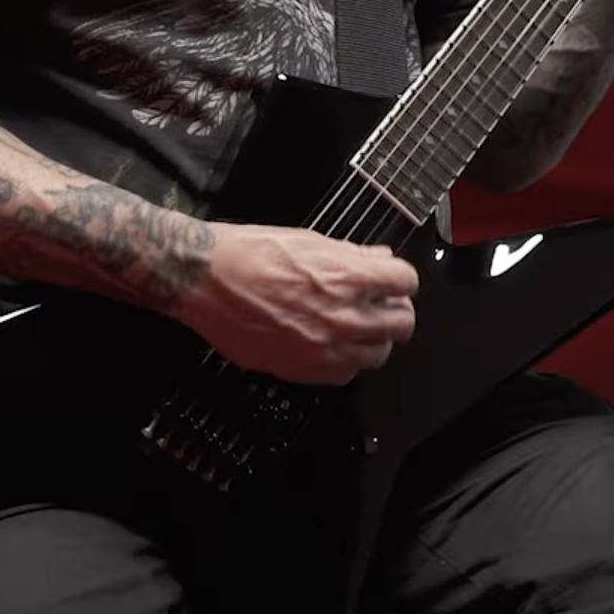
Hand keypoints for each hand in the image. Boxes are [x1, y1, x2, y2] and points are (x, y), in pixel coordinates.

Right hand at [176, 224, 419, 385]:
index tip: (391, 280)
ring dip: (373, 338)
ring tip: (354, 326)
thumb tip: (379, 258)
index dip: (399, 278)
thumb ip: (351, 255)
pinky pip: (346, 375)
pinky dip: (346, 361)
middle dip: (394, 310)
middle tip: (379, 304)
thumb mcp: (308, 239)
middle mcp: (343, 316)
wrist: (206, 280)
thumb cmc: (250, 253)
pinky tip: (331, 344)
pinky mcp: (303, 370)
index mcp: (348, 276)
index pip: (406, 281)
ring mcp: (325, 348)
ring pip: (379, 354)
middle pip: (403, 323)